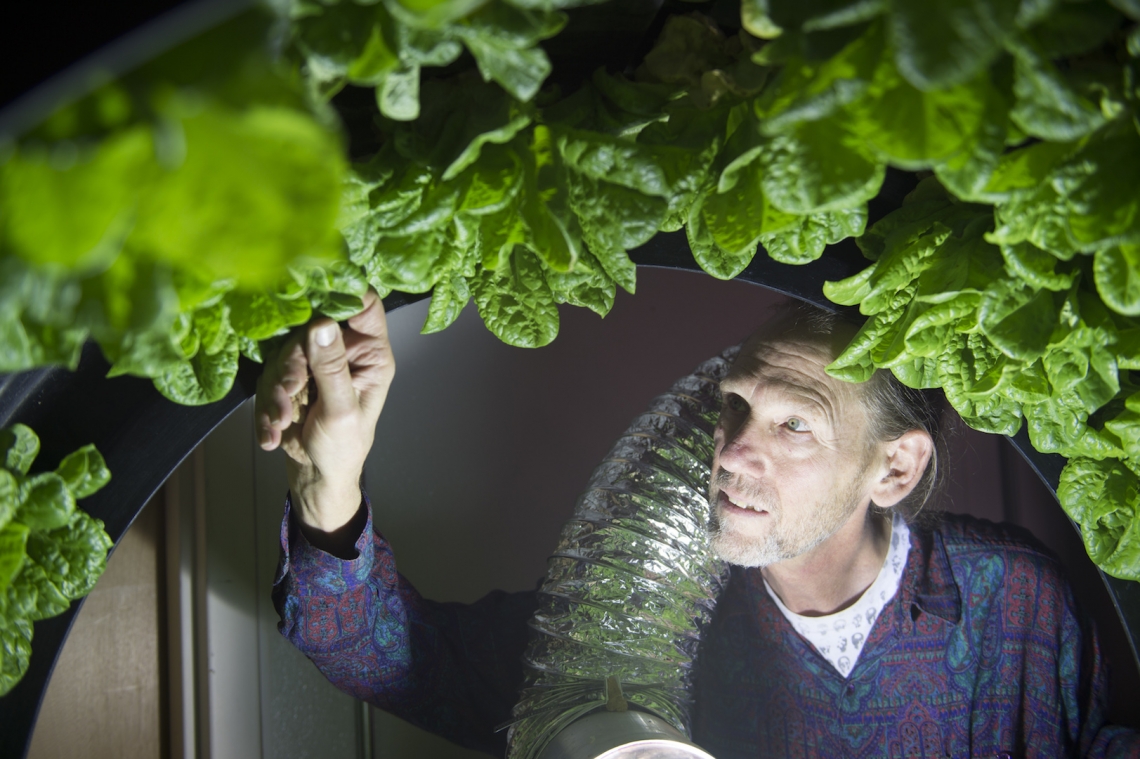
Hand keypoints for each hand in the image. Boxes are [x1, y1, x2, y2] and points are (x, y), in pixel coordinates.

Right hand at [255, 290, 393, 545]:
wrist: (317, 477)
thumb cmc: (343, 448)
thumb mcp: (340, 411)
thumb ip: (331, 368)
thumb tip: (322, 323)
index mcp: (370, 353)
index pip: (362, 304)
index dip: (339, 293)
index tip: (311, 306)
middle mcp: (343, 350)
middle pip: (309, 329)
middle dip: (293, 364)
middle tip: (289, 392)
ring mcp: (314, 362)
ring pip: (283, 353)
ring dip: (276, 391)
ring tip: (280, 422)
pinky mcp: (288, 377)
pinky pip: (268, 377)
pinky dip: (266, 406)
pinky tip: (272, 433)